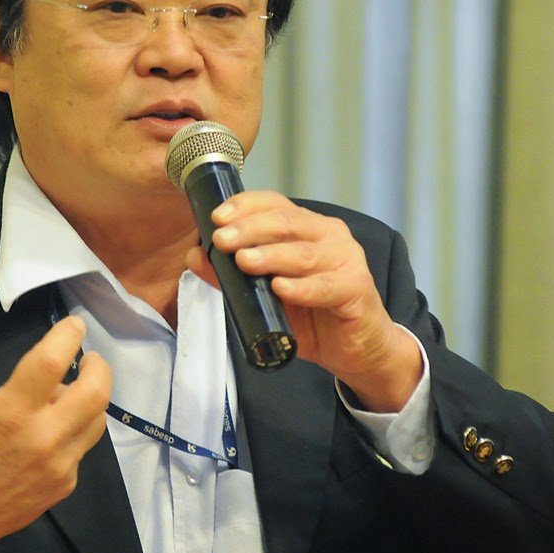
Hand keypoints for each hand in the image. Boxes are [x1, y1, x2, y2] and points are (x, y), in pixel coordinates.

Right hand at [0, 299, 111, 552]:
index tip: (73, 324)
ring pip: (96, 421)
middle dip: (98, 367)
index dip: (68, 335)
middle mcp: (41, 440)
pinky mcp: (63, 485)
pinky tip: (54, 425)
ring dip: (89, 399)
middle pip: (95, 393)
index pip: (53, 361)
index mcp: (9, 413)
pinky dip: (75, 429)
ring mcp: (57, 466)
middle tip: (87, 357)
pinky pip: (82, 447)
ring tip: (68, 390)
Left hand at [184, 191, 420, 411]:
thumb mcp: (266, 295)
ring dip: (270, 256)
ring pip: (303, 254)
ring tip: (243, 261)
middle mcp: (329, 235)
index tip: (217, 218)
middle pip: (287, 222)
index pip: (275, 204)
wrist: (356, 349)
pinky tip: (281, 289)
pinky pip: (326, 286)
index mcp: (307, 227)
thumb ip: (233, 276)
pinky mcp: (357, 288)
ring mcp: (346, 259)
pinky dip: (302, 288)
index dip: (245, 206)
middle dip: (250, 229)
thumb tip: (196, 257)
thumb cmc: (313, 314)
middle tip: (222, 240)